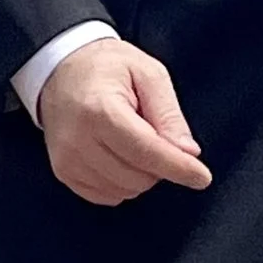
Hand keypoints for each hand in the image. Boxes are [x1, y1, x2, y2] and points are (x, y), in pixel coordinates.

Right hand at [37, 38, 212, 207]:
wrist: (61, 68)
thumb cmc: (106, 67)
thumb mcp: (148, 74)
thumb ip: (168, 114)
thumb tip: (188, 152)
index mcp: (100, 110)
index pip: (146, 151)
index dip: (178, 167)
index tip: (201, 177)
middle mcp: (78, 140)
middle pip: (138, 176)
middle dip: (160, 164)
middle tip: (153, 132)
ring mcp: (67, 160)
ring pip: (126, 190)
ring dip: (142, 174)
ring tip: (132, 139)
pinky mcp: (64, 172)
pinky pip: (108, 195)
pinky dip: (123, 182)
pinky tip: (119, 155)